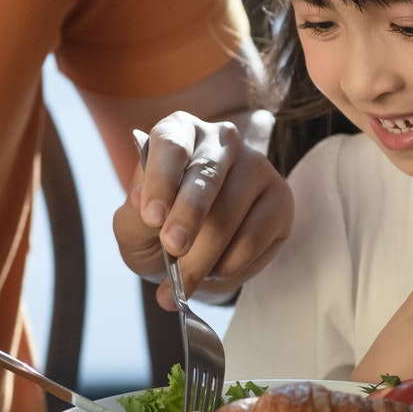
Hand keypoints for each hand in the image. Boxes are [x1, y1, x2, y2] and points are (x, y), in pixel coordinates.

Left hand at [111, 113, 293, 306]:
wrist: (192, 256)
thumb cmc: (157, 232)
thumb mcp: (132, 229)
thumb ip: (133, 217)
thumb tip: (139, 200)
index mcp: (179, 131)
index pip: (170, 145)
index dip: (161, 180)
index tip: (151, 217)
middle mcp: (221, 140)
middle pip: (207, 174)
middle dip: (188, 215)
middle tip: (173, 248)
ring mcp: (256, 166)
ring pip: (230, 214)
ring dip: (203, 257)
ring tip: (183, 280)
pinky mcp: (280, 198)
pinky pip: (254, 237)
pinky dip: (229, 265)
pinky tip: (214, 271)